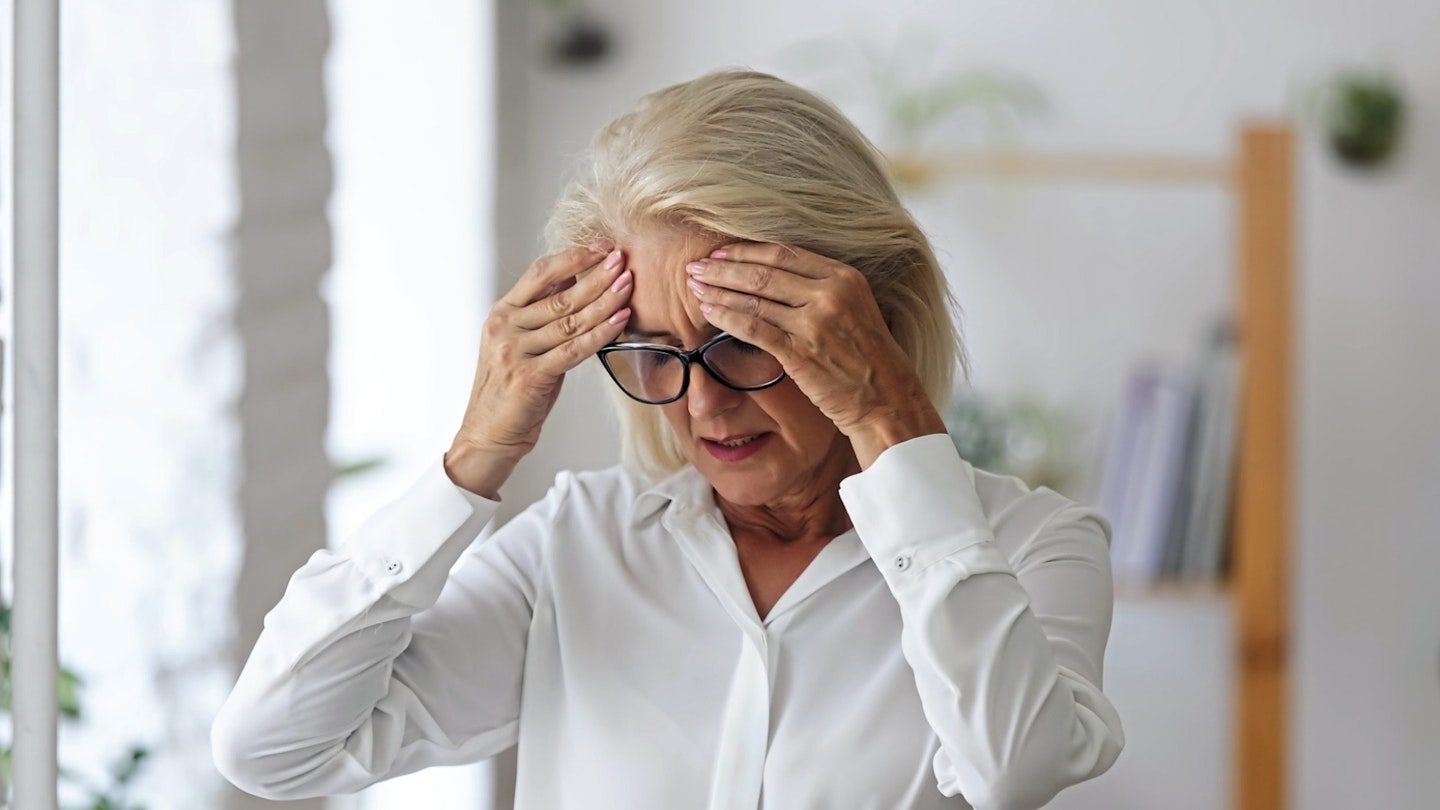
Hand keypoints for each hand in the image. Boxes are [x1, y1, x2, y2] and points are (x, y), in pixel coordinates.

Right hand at [446, 246, 632, 496]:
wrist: (488, 435)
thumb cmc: (511, 391)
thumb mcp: (522, 344)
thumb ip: (544, 316)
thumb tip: (576, 281)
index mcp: (502, 314)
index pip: (539, 273)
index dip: (573, 257)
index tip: (602, 247)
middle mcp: (505, 327)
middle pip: (560, 294)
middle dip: (596, 276)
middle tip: (623, 260)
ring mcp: (515, 351)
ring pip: (570, 320)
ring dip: (604, 300)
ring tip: (628, 285)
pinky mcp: (529, 376)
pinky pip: (573, 349)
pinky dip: (601, 333)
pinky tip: (621, 319)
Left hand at [685, 243, 945, 467]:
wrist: (888, 401)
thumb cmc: (868, 360)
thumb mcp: (854, 311)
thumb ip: (821, 291)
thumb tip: (773, 279)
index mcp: (845, 277)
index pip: (783, 254)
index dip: (746, 251)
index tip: (720, 252)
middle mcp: (831, 294)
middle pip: (763, 272)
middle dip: (723, 268)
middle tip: (695, 266)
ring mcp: (816, 323)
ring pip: (754, 298)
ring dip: (718, 290)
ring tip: (694, 286)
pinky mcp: (802, 353)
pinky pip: (753, 328)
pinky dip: (726, 317)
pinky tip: (708, 312)